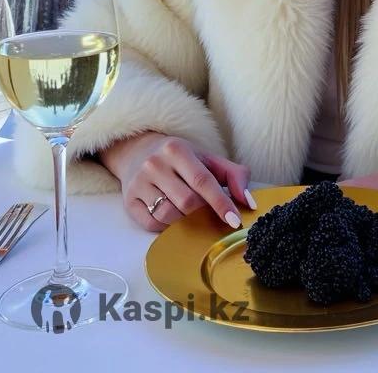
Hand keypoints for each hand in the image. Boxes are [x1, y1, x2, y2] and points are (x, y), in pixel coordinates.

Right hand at [102, 132, 256, 231]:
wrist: (138, 150)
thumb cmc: (182, 158)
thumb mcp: (208, 158)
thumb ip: (233, 175)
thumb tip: (248, 202)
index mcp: (177, 149)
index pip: (203, 181)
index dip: (220, 202)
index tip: (235, 221)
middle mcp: (155, 164)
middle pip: (187, 201)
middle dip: (203, 213)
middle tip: (211, 217)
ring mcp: (139, 182)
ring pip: (168, 215)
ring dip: (185, 222)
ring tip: (192, 215)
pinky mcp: (129, 200)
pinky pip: (151, 224)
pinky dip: (166, 227)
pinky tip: (173, 218)